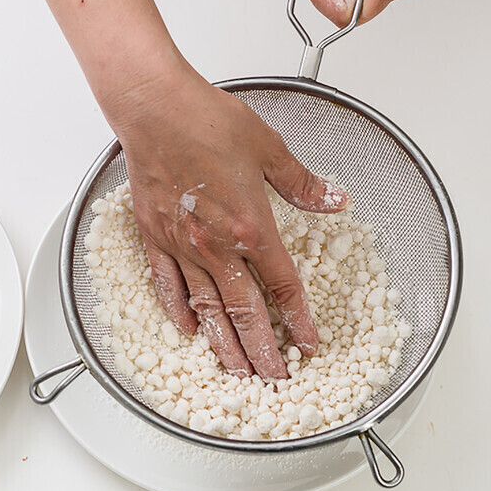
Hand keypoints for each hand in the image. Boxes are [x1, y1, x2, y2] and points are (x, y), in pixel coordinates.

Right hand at [112, 65, 349, 379]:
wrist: (156, 110)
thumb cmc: (207, 122)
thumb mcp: (270, 149)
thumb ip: (303, 183)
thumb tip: (335, 199)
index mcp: (252, 226)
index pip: (282, 285)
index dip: (299, 319)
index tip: (308, 344)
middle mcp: (217, 245)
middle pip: (244, 310)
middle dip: (262, 351)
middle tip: (274, 381)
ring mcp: (183, 245)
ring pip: (206, 308)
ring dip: (224, 344)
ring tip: (236, 372)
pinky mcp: (156, 237)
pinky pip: (167, 284)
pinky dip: (179, 311)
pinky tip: (188, 330)